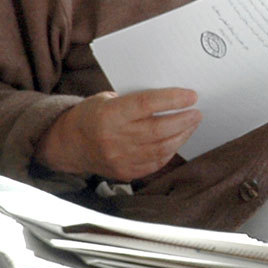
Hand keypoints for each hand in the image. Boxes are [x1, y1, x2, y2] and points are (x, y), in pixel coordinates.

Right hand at [34, 87, 200, 181]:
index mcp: (110, 115)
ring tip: (192, 124)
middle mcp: (115, 138)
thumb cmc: (92, 115)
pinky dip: (171, 151)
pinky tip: (178, 140)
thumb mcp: (106, 98)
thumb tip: (171, 98)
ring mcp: (121, 158)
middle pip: (159, 130)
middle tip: (197, 112)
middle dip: (184, 120)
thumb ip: (134, 100)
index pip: (147, 105)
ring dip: (182, 135)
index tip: (192, 96)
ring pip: (161, 148)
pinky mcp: (126, 172)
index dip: (172, 100)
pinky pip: (156, 162)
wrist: (70, 144)